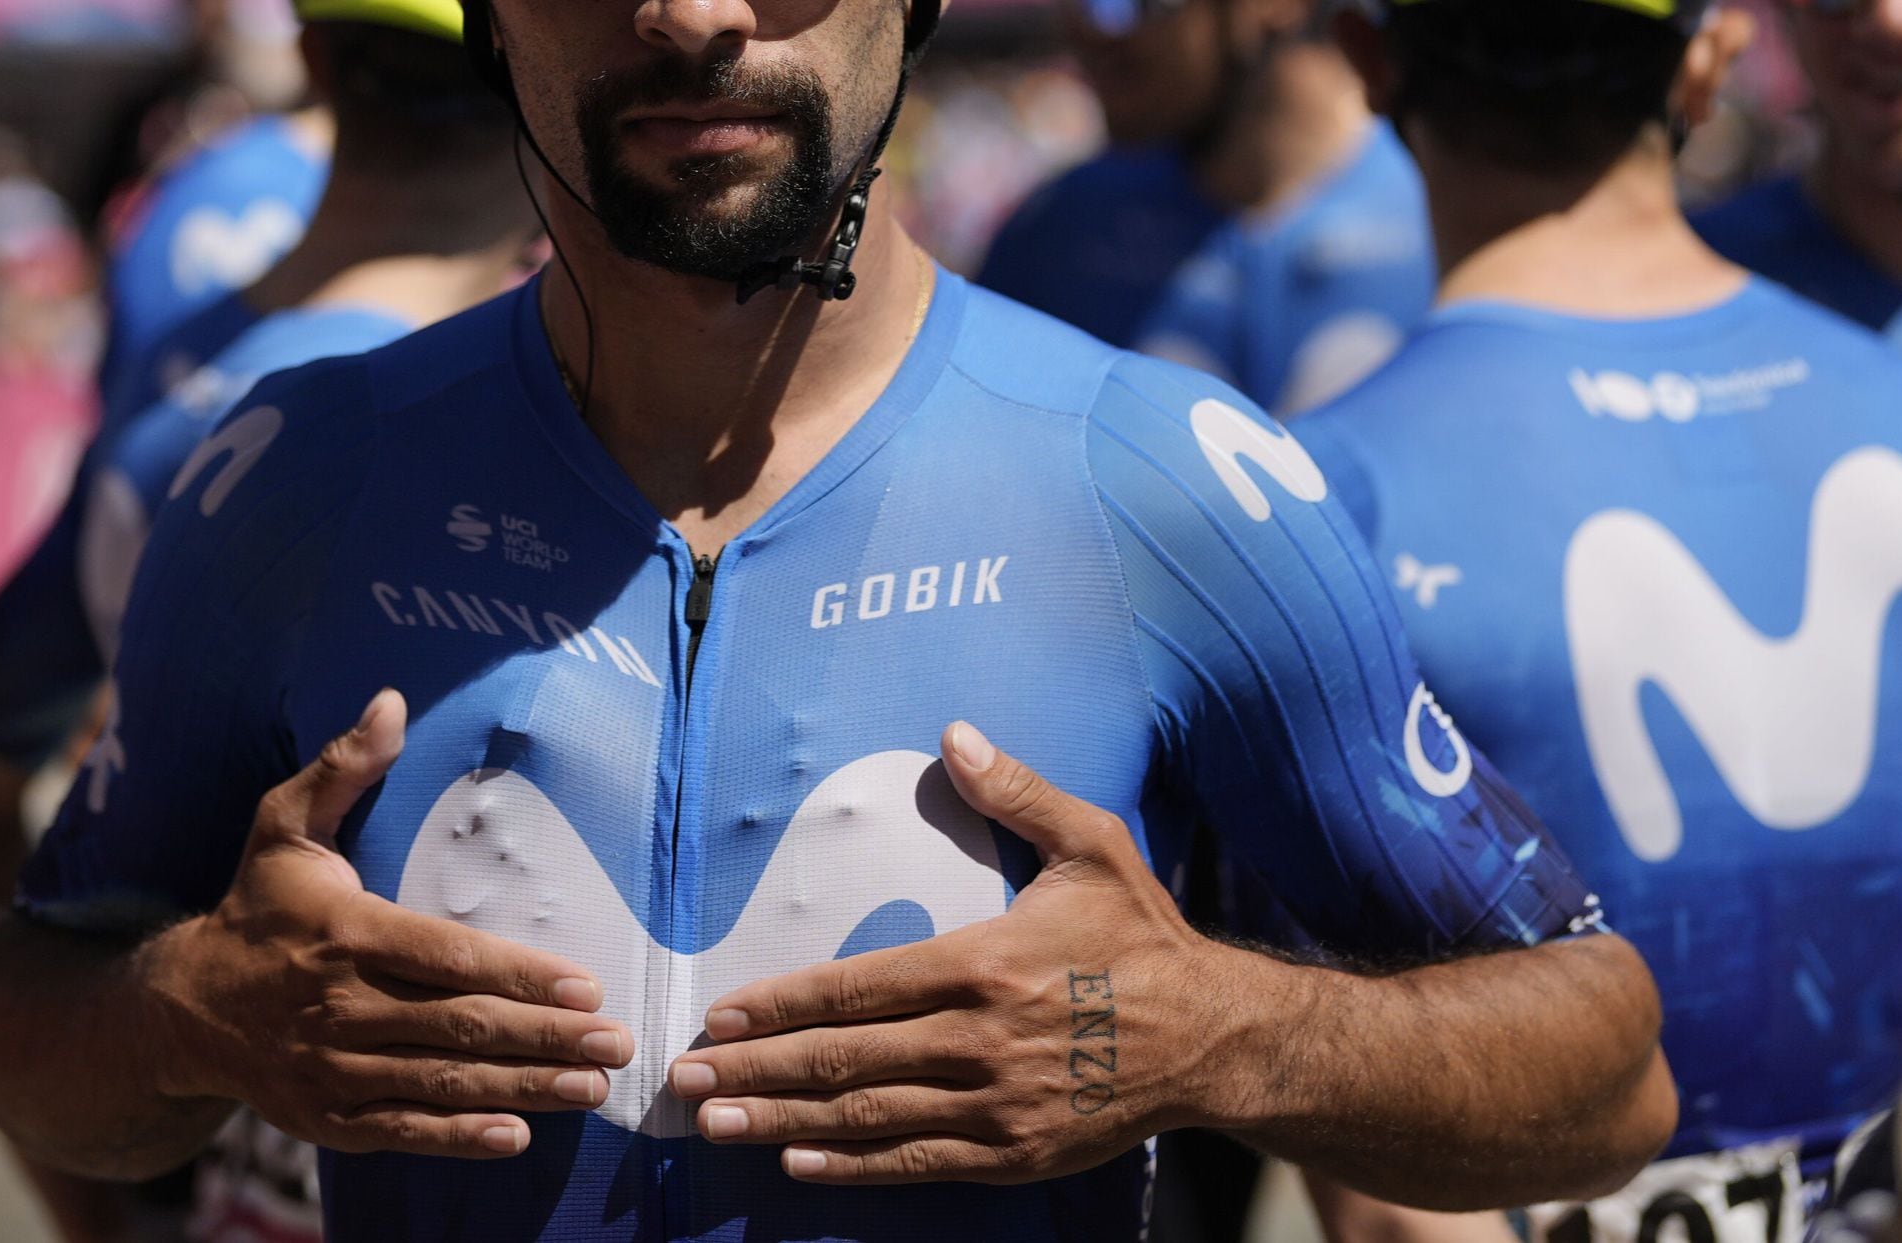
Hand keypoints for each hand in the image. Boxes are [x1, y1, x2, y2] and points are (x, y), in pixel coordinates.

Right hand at [139, 689, 635, 1160]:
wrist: (185, 1007)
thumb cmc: (257, 907)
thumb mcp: (284, 827)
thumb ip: (343, 767)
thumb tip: (392, 700)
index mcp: (346, 932)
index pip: (447, 956)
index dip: (518, 974)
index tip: (584, 985)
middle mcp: (341, 1006)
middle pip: (459, 1026)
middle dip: (545, 1038)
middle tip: (615, 1044)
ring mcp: (333, 1069)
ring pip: (442, 1081)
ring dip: (523, 1088)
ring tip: (590, 1089)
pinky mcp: (329, 1117)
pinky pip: (403, 1129)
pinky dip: (458, 1137)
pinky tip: (515, 1135)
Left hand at [673, 719, 1256, 1184]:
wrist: (1215, 1039)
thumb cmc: (1143, 938)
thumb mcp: (1092, 847)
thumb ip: (1017, 792)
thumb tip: (955, 732)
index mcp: (985, 964)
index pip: (859, 987)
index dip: (782, 1004)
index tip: (721, 1014)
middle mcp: (979, 1041)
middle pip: (845, 1061)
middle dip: (756, 1071)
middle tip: (686, 1079)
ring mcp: (995, 1106)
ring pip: (869, 1118)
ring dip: (784, 1122)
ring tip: (716, 1125)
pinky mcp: (1013, 1154)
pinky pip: (917, 1164)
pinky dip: (853, 1168)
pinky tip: (798, 1163)